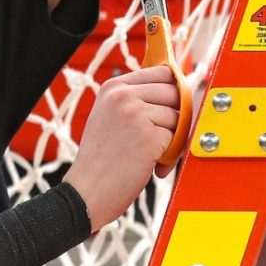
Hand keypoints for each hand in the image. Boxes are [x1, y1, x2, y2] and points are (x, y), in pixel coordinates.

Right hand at [65, 65, 179, 230]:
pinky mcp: (149, 135)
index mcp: (113, 87)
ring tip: (154, 156)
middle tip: (167, 136)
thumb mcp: (109, 117)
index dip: (173, 89)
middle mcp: (123, 95)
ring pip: (178, 117)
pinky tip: (154, 168)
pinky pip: (177, 138)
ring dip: (174, 138)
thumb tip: (176, 90)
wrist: (86, 192)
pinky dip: (171, 156)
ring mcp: (136, 113)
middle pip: (174, 92)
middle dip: (177, 115)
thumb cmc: (101, 161)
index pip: (161, 72)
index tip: (175, 104)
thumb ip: (134, 101)